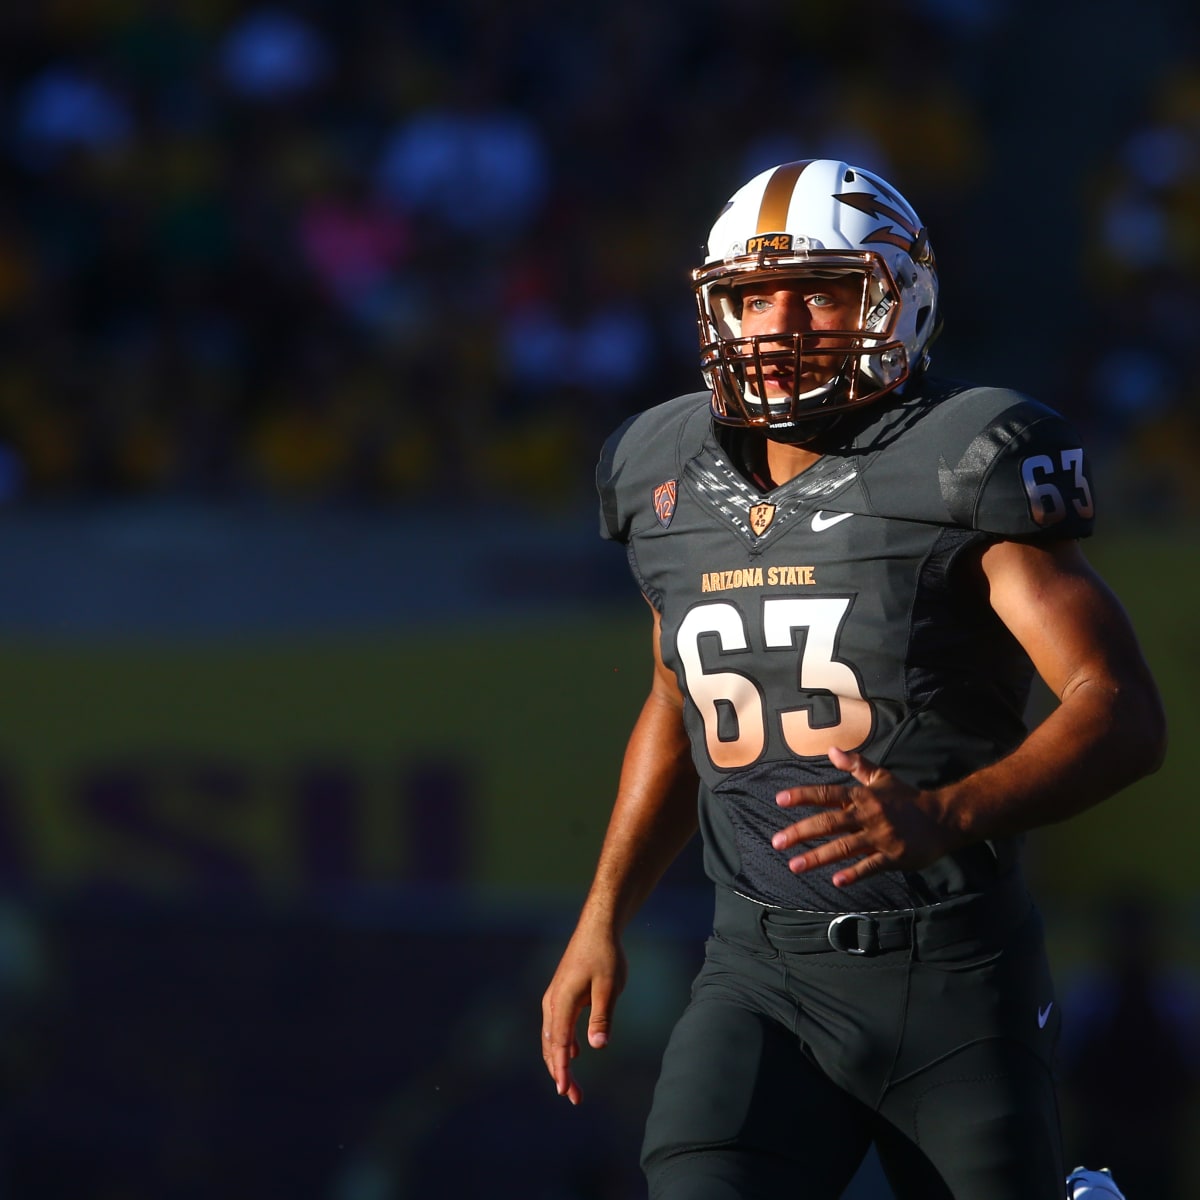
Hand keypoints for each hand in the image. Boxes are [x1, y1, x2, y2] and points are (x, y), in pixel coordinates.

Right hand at [540, 927, 627, 1105]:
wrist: (597, 928)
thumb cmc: (605, 955)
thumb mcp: (608, 986)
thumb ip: (602, 1016)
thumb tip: (596, 1047)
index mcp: (562, 1001)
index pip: (558, 1043)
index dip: (561, 1070)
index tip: (565, 1092)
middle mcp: (553, 1002)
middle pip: (551, 1045)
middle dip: (560, 1073)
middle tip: (575, 1099)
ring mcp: (555, 998)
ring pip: (551, 1038)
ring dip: (560, 1062)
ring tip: (572, 1086)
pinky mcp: (561, 995)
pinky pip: (557, 1027)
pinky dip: (561, 1045)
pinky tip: (572, 1054)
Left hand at [772, 746, 959, 886]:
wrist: (942, 818)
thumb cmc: (907, 798)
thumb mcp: (881, 777)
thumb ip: (856, 765)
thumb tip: (832, 750)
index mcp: (862, 796)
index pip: (827, 794)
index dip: (803, 796)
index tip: (779, 799)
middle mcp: (867, 815)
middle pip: (829, 823)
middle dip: (801, 832)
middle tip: (777, 842)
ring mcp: (880, 837)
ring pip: (844, 847)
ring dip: (818, 857)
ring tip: (795, 866)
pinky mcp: (893, 856)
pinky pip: (870, 866)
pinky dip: (853, 874)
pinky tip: (836, 881)